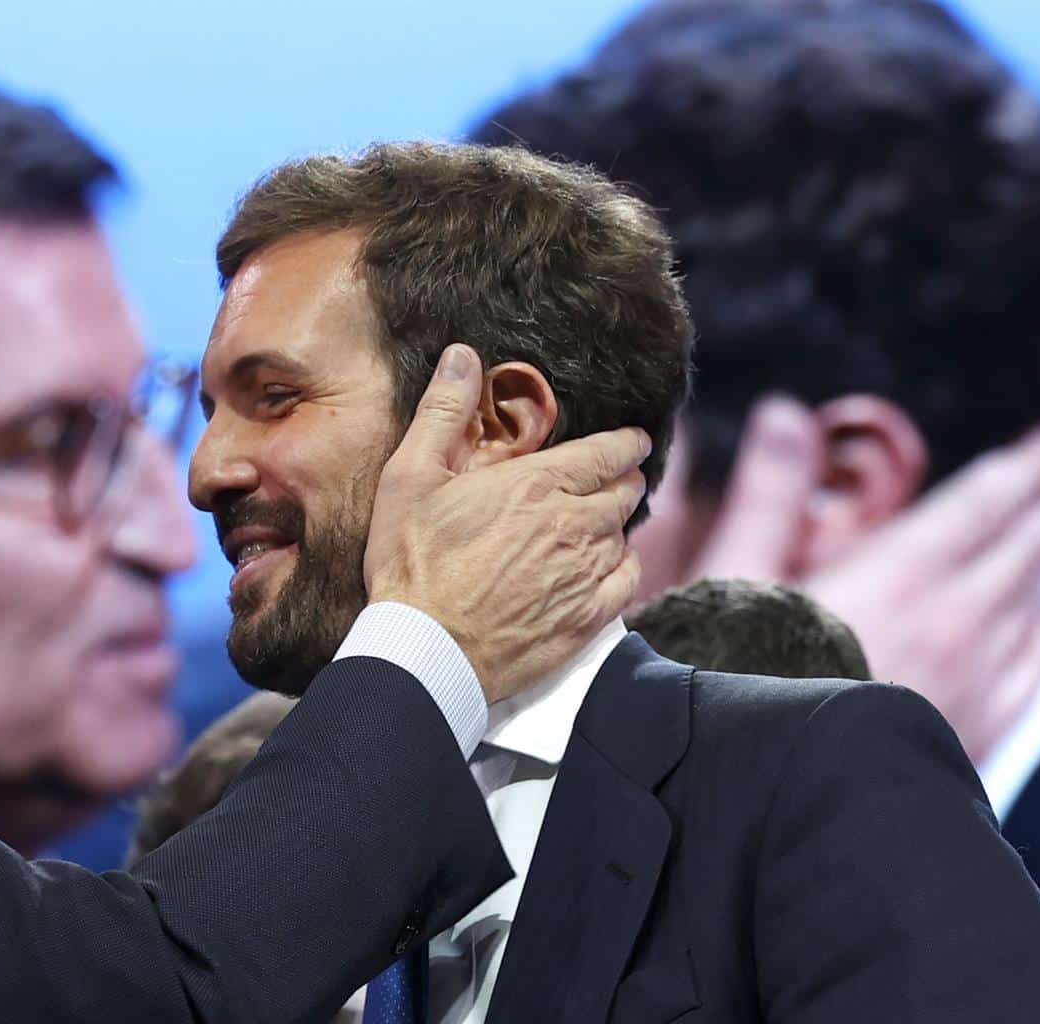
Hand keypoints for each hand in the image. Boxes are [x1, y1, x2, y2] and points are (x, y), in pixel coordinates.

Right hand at [363, 344, 650, 701]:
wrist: (424, 651)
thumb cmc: (411, 563)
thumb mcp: (411, 478)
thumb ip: (443, 413)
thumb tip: (463, 356)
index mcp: (537, 484)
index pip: (610, 450)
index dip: (624, 443)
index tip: (628, 442)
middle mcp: (574, 525)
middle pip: (626, 490)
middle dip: (622, 480)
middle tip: (608, 481)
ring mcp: (585, 574)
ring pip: (625, 535)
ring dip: (613, 526)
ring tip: (591, 528)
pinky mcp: (587, 619)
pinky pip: (627, 580)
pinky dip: (619, 568)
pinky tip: (598, 570)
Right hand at [687, 397, 1039, 761]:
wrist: (772, 793)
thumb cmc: (734, 681)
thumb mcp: (733, 577)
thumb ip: (768, 494)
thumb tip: (784, 412)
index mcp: (897, 573)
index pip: (986, 501)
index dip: (1031, 464)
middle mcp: (953, 621)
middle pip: (1026, 545)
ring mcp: (974, 681)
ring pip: (1037, 601)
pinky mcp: (973, 731)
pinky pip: (1037, 664)